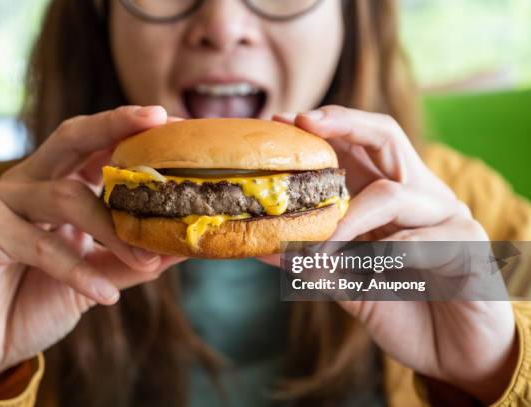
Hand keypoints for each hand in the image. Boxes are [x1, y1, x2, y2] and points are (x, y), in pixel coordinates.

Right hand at [0, 106, 186, 385]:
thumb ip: (135, 257)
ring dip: (113, 230)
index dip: (131, 129)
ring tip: (146, 260)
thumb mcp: (98, 275)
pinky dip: (79, 271)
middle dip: (116, 125)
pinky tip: (105, 295)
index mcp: (56, 183)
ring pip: (67, 196)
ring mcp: (1, 201)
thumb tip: (186, 243)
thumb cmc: (41, 298)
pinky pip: (40, 244)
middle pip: (73, 137)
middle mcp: (29, 182)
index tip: (172, 120)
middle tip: (158, 118)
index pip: (95, 143)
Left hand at [260, 106, 516, 403]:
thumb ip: (311, 263)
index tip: (284, 121)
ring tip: (321, 247)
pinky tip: (375, 277)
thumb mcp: (346, 284)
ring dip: (349, 220)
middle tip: (304, 123)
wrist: (453, 355)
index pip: (359, 146)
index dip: (324, 129)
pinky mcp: (468, 244)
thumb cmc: (401, 310)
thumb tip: (261, 246)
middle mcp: (419, 195)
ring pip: (393, 194)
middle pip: (386, 137)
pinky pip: (421, 240)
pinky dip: (387, 258)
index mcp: (390, 198)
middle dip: (343, 124)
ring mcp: (447, 215)